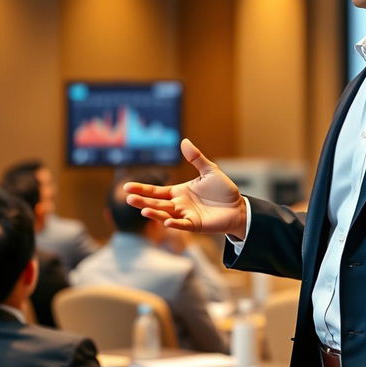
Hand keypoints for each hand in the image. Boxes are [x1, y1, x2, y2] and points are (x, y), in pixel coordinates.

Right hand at [124, 139, 246, 238]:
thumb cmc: (223, 190)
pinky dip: (175, 223)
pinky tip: (167, 221)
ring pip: (166, 214)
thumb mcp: (209, 170)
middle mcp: (179, 204)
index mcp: (179, 192)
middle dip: (143, 201)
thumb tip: (184, 141)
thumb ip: (196, 158)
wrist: (238, 207)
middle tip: (128, 198)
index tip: (126, 187)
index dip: (142, 189)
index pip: (157, 191)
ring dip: (155, 213)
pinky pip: (183, 224)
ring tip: (143, 209)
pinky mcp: (195, 225)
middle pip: (157, 203)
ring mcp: (186, 215)